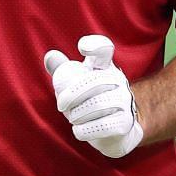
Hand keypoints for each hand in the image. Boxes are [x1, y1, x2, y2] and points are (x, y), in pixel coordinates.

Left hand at [43, 34, 143, 157]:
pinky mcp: (124, 122)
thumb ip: (62, 70)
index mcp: (105, 67)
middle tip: (61, 105)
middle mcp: (118, 81)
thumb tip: (50, 56)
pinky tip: (78, 130)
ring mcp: (124, 101)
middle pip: (95, 80)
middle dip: (72, 94)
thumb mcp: (77, 83)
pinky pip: (102, 125)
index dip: (94, 44)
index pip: (104, 48)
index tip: (81, 48)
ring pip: (98, 104)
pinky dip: (84, 130)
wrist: (116, 130)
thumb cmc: (91, 100)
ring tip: (72, 118)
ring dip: (77, 114)